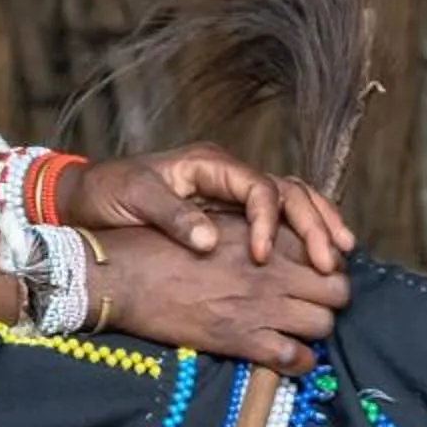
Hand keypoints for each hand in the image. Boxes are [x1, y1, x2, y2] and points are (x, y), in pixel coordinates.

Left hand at [61, 142, 356, 273]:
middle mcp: (229, 175)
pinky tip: (317, 259)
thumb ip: (172, 216)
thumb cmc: (108, 193)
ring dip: (319, 226)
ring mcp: (234, 193)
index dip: (268, 222)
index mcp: (209, 165)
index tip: (262, 257)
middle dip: (314, 224)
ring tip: (340, 256)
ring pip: (293, 201)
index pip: (258, 186)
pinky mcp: (232, 215)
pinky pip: (279, 220)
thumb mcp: (134, 198)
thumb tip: (210, 242)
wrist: (86, 195)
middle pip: (289, 191)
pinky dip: (302, 236)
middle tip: (329, 262)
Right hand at [87, 214, 351, 373]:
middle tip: (311, 305)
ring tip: (296, 331)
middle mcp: (271, 269)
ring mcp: (260, 305)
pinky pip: (295, 359)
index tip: (315, 277)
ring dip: (314, 330)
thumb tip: (279, 246)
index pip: (327, 252)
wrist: (125, 275)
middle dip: (329, 299)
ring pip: (323, 325)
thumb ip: (255, 232)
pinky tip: (284, 357)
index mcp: (265, 235)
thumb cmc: (162, 245)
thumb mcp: (215, 222)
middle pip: (337, 290)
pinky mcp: (241, 338)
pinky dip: (297, 362)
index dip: (326, 267)